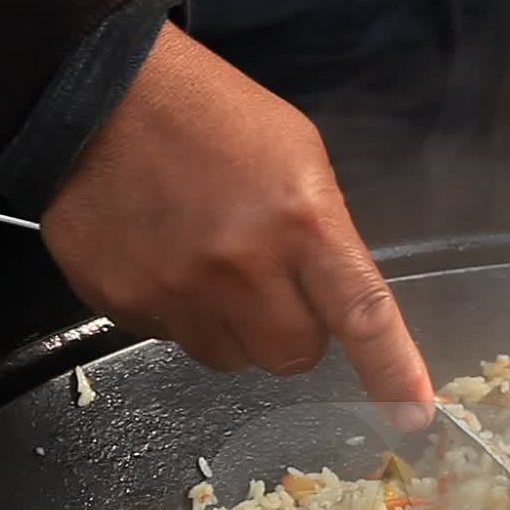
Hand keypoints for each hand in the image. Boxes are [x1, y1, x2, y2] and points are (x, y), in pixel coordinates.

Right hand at [40, 24, 434, 417]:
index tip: (413, 414)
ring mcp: (179, 291)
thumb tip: (335, 298)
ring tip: (209, 264)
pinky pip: (172, 339)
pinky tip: (164, 256)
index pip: (362, 314)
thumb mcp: (296, 155)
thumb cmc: (210, 114)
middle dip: (291, 333)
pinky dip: (177, 311)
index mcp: (302, 222)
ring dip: (232, 327)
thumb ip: (324, 233)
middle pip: (292, 356)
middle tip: (269, 284)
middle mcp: (242, 268)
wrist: (96, 94)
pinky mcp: (125, 303)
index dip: (392, 371)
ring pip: (232, 357)